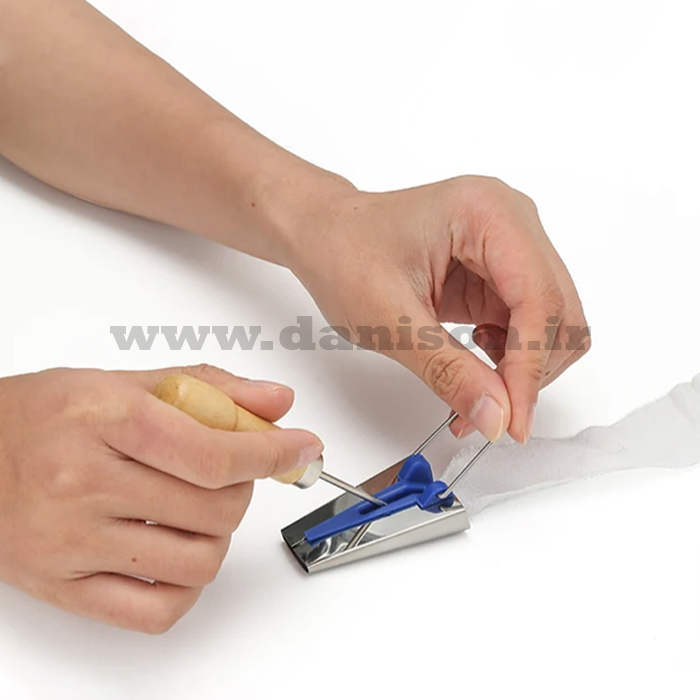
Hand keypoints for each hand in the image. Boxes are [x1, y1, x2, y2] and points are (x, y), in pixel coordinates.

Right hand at [0, 365, 321, 632]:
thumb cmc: (46, 413)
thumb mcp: (126, 382)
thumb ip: (209, 389)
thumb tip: (278, 402)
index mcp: (105, 420)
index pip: (213, 451)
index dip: (273, 452)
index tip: (301, 448)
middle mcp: (84, 482)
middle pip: (216, 508)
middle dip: (245, 489)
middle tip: (231, 473)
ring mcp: (72, 541)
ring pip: (196, 562)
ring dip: (220, 536)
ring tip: (201, 511)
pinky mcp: (63, 586)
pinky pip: (155, 611)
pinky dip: (187, 587)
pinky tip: (178, 553)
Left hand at [292, 176, 589, 443]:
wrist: (324, 234)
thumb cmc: (343, 252)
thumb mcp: (388, 318)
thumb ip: (447, 370)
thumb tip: (496, 416)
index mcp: (488, 213)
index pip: (539, 299)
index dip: (531, 368)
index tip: (512, 421)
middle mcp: (511, 222)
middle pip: (560, 313)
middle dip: (530, 373)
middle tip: (491, 417)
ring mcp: (509, 248)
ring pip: (552, 325)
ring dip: (523, 371)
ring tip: (475, 395)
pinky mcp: (498, 274)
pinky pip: (527, 327)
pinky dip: (510, 361)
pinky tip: (475, 366)